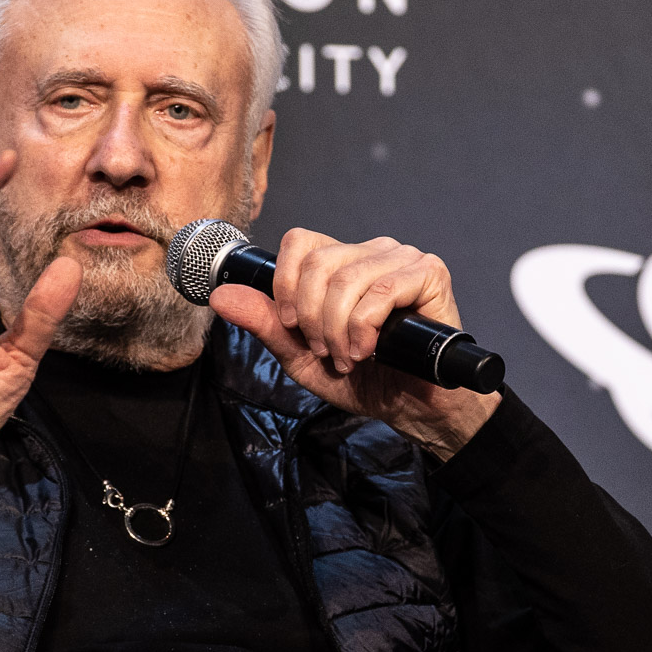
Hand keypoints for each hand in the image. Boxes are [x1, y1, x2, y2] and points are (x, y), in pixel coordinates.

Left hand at [210, 230, 499, 458]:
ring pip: (346, 280)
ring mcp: (403, 259)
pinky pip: (380, 293)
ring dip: (338, 331)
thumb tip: (221, 296)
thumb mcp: (302, 355)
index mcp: (343, 263)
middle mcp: (373, 252)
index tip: (292, 326)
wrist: (414, 410)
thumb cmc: (366, 380)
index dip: (285, 285)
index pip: (298, 241)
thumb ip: (266, 324)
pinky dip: (364, 329)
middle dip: (311, 319)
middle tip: (326, 352)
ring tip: (349, 359)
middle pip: (317, 262)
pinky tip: (370, 351)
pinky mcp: (429, 274)